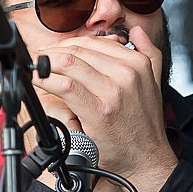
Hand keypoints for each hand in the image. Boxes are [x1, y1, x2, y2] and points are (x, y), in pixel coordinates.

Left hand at [31, 26, 177, 191]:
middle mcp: (127, 74)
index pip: (95, 42)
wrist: (147, 159)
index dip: (69, 43)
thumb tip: (136, 32)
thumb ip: (149, 53)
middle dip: (54, 51)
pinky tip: (39, 80)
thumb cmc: (145, 125)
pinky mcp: (99, 111)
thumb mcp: (155, 82)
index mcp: (138, 64)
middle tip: (41, 57)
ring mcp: (113, 92)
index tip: (56, 50)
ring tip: (37, 67)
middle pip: (80, 50)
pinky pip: (66, 86)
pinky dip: (47, 80)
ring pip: (70, 64)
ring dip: (47, 63)